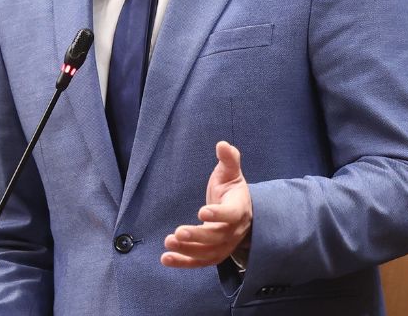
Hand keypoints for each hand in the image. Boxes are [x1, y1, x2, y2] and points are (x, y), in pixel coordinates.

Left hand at [161, 141, 252, 268]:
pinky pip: (200, 262)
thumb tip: (222, 144)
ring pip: (208, 253)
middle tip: (178, 232)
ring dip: (188, 251)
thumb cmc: (232, 189)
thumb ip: (229, 159)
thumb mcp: (231, 172)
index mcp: (239, 209)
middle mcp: (234, 231)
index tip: (202, 211)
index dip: (218, 214)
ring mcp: (225, 245)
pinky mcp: (214, 254)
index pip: (231, 214)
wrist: (242, 212)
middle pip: (217, 237)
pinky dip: (183, 262)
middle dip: (197, 236)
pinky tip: (165, 259)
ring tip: (168, 242)